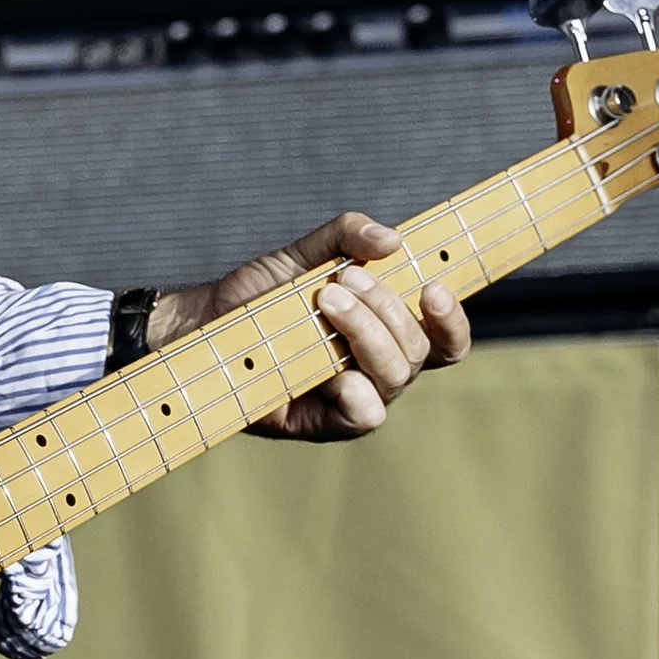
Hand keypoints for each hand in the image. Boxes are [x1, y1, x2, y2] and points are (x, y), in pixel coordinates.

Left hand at [146, 212, 469, 441]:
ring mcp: (353, 396)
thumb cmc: (261, 295)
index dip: (451, 319)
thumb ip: (347, 235)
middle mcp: (378, 367)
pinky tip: (334, 370)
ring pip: (394, 377)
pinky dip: (358, 391)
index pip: (442, 337)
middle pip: (417, 350)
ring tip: (325, 301)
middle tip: (343, 280)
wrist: (206, 322)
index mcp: (386, 331)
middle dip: (387, 309)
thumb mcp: (305, 253)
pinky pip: (364, 416)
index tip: (433, 288)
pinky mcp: (323, 422)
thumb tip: (392, 239)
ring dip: (368, 334)